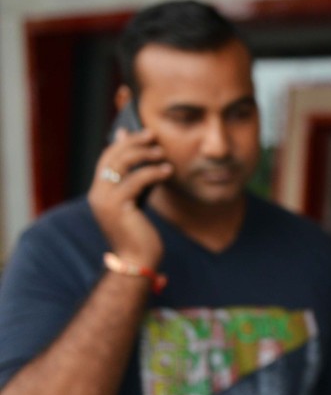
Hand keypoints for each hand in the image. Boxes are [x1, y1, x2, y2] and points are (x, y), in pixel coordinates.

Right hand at [87, 128, 171, 267]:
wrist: (137, 262)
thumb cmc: (140, 235)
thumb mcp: (136, 206)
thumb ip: (135, 185)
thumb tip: (142, 169)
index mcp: (99, 192)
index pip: (107, 158)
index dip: (123, 142)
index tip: (141, 132)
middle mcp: (98, 194)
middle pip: (112, 157)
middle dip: (133, 142)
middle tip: (153, 135)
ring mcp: (105, 200)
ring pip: (122, 164)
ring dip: (144, 154)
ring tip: (162, 153)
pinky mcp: (117, 206)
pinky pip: (136, 180)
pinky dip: (153, 172)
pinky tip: (168, 171)